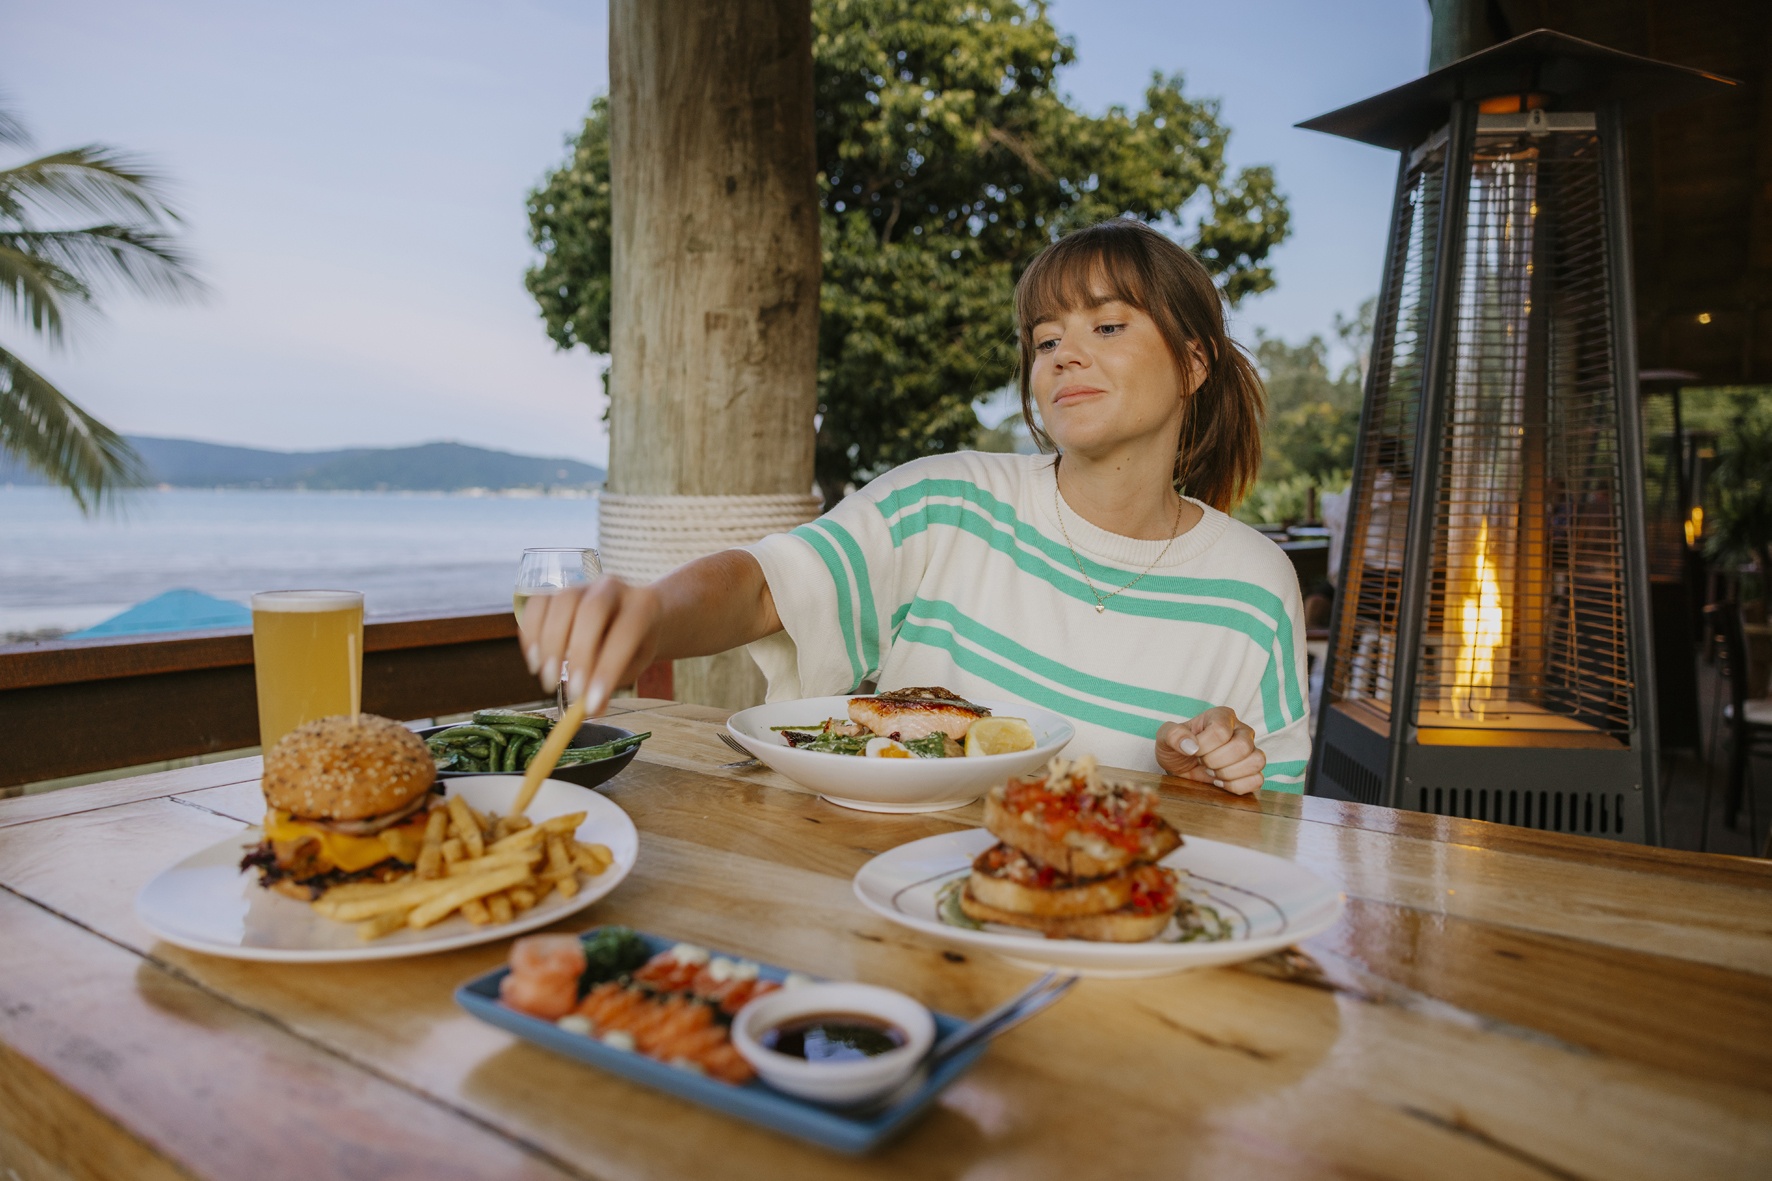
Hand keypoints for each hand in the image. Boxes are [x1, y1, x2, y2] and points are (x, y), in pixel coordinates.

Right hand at [519, 576, 661, 717]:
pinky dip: (531, 633)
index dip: (607, 668)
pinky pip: (537, 603)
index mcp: (642, 605)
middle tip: (569, 692)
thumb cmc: (632, 644)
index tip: (590, 703)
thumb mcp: (632, 665)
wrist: (627, 615)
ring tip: (549, 680)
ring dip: (550, 645)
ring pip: (561, 602)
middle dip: (578, 654)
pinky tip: (535, 661)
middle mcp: (613, 587)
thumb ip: (613, 683)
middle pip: (592, 610)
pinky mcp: (557, 589)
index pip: (626, 632)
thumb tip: (592, 710)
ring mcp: (583, 584)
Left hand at [1155, 707, 1263, 795]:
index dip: (1204, 746)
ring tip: (1213, 772)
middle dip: (1215, 761)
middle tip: (1203, 762)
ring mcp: (1250, 750)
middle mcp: (1241, 730)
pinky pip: (1258, 780)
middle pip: (1242, 746)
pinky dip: (1237, 786)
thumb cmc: (1176, 747)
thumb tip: (1191, 746)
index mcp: (1222, 716)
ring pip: (1256, 761)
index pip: (1221, 731)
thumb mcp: (1165, 738)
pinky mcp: (1253, 770)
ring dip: (1229, 773)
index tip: (1193, 750)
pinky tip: (1221, 782)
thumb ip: (1173, 735)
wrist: (1180, 766)